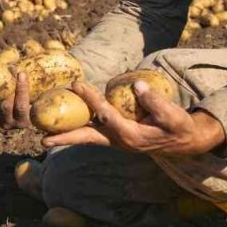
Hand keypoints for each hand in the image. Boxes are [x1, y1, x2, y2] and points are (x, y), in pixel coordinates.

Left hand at [42, 81, 225, 156]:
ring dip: (67, 136)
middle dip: (65, 137)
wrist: (184, 142)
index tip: (77, 84)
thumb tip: (137, 86)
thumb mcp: (173, 115)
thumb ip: (156, 101)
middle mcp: (119, 141)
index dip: (91, 99)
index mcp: (131, 135)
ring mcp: (116, 141)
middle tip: (42, 139)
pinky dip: (79, 129)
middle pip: (87, 138)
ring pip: (87, 137)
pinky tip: (65, 124)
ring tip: (44, 135)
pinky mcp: (116, 136)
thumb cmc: (179, 127)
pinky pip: (94, 132)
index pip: (105, 115)